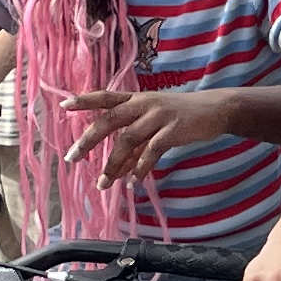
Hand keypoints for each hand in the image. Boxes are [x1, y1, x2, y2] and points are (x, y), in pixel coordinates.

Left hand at [59, 87, 220, 182]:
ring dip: (113, 164)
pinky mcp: (173, 129)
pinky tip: (133, 182)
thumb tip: (119, 169)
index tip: (64, 106)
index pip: (106, 97)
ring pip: (127, 140)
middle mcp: (144, 103)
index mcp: (137, 98)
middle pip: (110, 120)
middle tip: (73, 158)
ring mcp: (159, 115)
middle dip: (89, 140)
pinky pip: (151, 151)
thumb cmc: (182, 117)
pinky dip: (140, 168)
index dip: (84, 101)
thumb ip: (136, 143)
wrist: (216, 110)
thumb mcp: (156, 123)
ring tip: (103, 183)